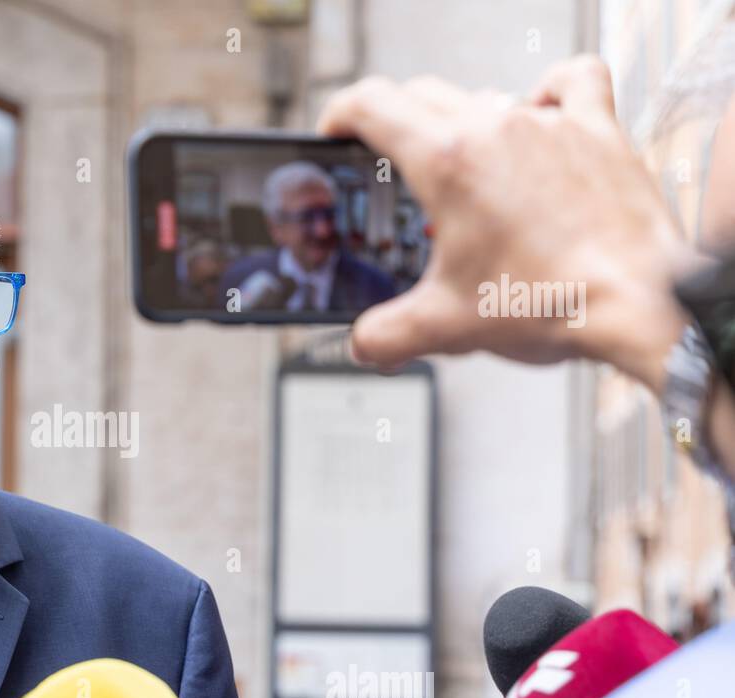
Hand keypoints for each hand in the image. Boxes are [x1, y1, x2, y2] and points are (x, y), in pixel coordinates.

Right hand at [317, 56, 698, 394]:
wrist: (636, 303)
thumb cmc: (550, 302)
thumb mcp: (445, 326)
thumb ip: (386, 336)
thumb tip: (363, 344)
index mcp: (446, 162)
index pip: (371, 105)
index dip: (339, 115)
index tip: (334, 133)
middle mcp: (495, 128)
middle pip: (421, 95)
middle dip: (391, 124)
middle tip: (384, 165)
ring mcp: (549, 124)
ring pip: (484, 95)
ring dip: (461, 123)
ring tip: (460, 170)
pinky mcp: (597, 133)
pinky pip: (573, 81)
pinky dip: (551, 89)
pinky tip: (541, 111)